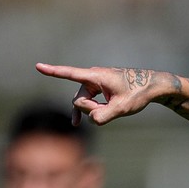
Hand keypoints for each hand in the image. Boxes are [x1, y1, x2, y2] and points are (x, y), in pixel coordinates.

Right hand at [35, 64, 169, 125]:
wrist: (150, 86)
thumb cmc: (137, 94)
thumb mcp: (122, 108)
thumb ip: (103, 116)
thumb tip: (90, 120)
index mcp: (96, 76)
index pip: (70, 74)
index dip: (53, 72)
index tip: (38, 66)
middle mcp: (93, 77)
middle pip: (79, 99)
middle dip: (88, 110)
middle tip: (109, 110)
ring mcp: (95, 83)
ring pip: (82, 102)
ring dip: (90, 111)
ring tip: (93, 119)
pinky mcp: (98, 88)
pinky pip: (87, 101)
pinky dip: (88, 110)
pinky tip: (80, 121)